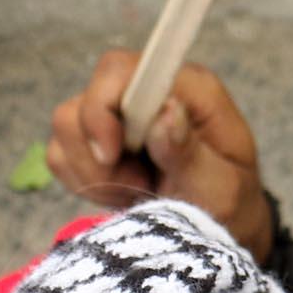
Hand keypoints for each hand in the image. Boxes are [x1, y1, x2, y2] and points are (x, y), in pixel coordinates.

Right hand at [47, 49, 274, 261]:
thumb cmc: (231, 202)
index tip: (112, 155)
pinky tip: (120, 193)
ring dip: (93, 171)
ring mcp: (117, 115)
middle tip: (138, 186)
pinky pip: (61, 155)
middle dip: (99, 155)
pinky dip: (83, 181)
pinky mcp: (96, 141)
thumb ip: (190, 152)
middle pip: (83, 101)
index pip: (118, 70)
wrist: (220, 222)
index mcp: (186, 88)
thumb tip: (165, 112)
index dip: (101, 107)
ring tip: (135, 191)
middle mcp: (147, 92)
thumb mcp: (222, 187)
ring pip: (66, 128)